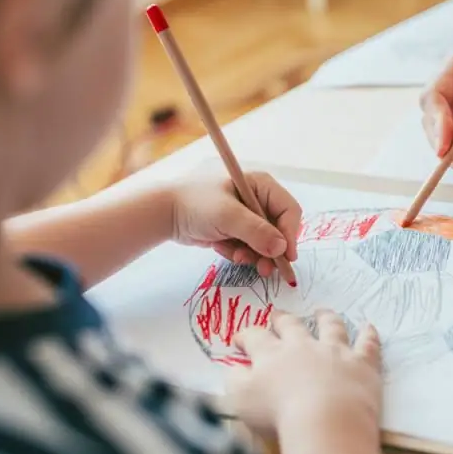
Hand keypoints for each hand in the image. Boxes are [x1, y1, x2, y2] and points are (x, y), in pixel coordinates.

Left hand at [169, 169, 301, 276]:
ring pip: (264, 241)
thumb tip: (281, 249)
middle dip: (270, 249)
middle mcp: (256, 197)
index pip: (288, 210)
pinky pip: (248, 245)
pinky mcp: (234, 227)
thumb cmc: (195, 204)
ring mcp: (245, 213)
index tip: (286, 257)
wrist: (162, 213)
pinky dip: (239, 252)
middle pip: (278, 228)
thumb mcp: (228, 216)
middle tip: (265, 269)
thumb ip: (257, 232)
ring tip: (238, 259)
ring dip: (254, 254)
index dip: (290, 234)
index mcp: (260, 184)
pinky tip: (224, 250)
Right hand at [228, 311, 382, 434]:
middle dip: (283, 319)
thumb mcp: (241, 400)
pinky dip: (368, 335)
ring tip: (322, 311)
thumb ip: (235, 381)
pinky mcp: (362, 364)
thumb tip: (235, 369)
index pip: (255, 337)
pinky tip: (369, 327)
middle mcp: (303, 347)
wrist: (325, 422)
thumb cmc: (278, 415)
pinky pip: (367, 344)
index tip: (240, 339)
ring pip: (331, 327)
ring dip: (326, 317)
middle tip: (278, 315)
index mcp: (271, 355)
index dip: (246, 336)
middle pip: (292, 326)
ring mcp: (335, 352)